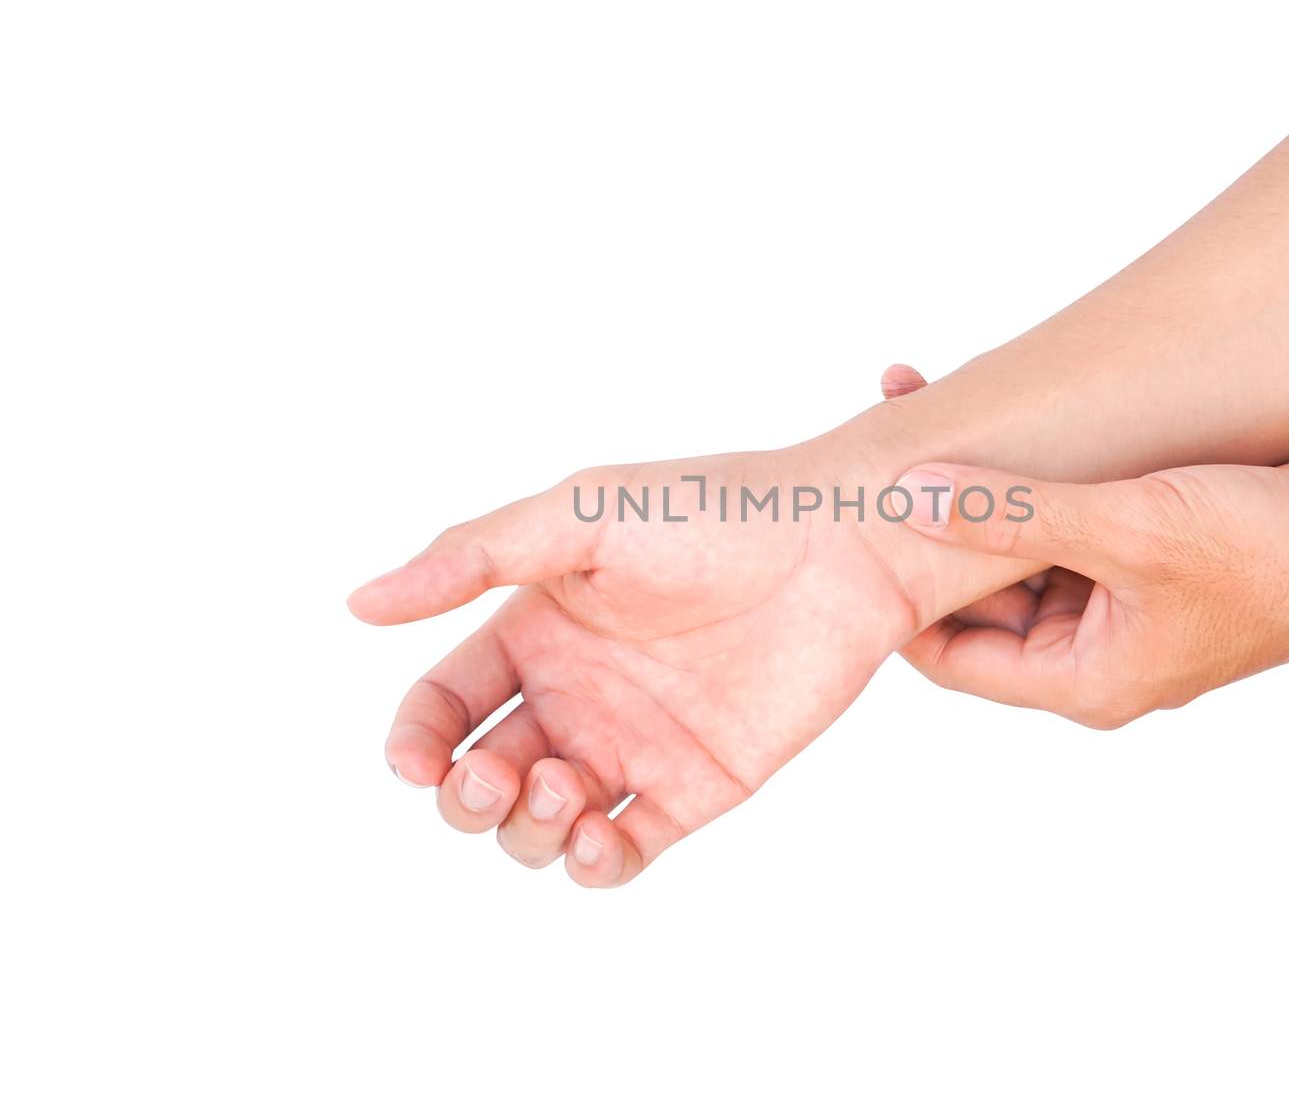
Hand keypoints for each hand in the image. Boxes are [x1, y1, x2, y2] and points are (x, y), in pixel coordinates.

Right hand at [349, 440, 922, 885]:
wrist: (840, 543)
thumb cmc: (713, 511)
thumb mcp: (581, 516)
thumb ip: (473, 557)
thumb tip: (360, 602)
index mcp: (537, 631)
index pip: (445, 703)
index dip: (416, 740)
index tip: (416, 759)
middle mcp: (576, 694)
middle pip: (480, 778)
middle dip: (465, 798)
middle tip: (496, 778)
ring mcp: (633, 745)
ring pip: (541, 827)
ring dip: (527, 830)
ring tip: (562, 786)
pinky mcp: (695, 786)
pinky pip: (624, 850)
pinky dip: (593, 863)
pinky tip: (598, 834)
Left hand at [880, 367, 1288, 728]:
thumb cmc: (1280, 560)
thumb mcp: (1132, 530)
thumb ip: (1015, 514)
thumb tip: (908, 497)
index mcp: (1081, 680)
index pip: (948, 655)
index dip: (895, 595)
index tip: (851, 527)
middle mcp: (1092, 650)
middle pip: (978, 595)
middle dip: (934, 522)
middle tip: (882, 444)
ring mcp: (1119, 602)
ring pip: (1019, 549)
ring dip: (983, 487)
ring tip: (929, 406)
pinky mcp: (1145, 555)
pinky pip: (1065, 521)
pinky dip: (1034, 478)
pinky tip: (1003, 413)